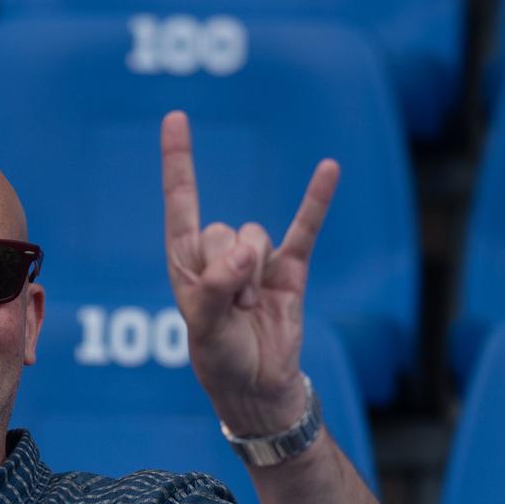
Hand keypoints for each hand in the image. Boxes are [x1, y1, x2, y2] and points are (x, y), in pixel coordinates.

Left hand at [161, 110, 339, 435]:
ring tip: (249, 307)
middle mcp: (219, 253)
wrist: (258, 385)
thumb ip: (218, 288)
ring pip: (256, 235)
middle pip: (224, 229)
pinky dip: (316, 200)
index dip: (179, 161)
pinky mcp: (290, 268)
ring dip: (253, 273)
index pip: (181, 202)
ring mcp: (256, 259)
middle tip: (230, 307)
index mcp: (186, 262)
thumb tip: (247, 251)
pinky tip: (329, 168)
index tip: (175, 118)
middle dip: (229, 269)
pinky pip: (304, 228)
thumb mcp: (205, 329)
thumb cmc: (220, 358)